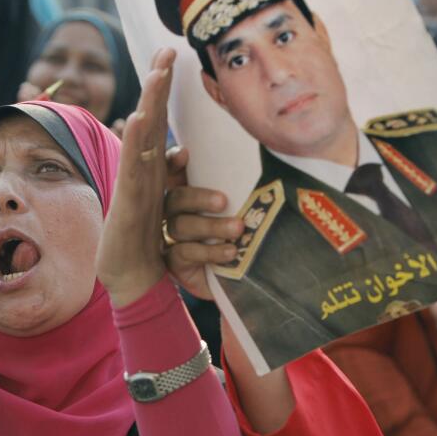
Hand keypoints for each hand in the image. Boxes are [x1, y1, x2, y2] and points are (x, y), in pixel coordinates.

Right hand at [96, 48, 181, 306]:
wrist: (131, 275)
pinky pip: (133, 165)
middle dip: (157, 83)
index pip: (159, 119)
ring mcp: (132, 180)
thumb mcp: (169, 200)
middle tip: (166, 51)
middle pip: (149, 117)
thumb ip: (176, 175)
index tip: (170, 57)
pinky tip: (138, 118)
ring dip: (150, 102)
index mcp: (152, 165)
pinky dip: (136, 141)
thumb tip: (184, 149)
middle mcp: (141, 167)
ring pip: (143, 135)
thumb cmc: (149, 239)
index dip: (163, 89)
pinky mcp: (128, 198)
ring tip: (157, 73)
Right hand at [162, 146, 243, 300]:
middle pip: (176, 198)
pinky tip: (229, 252)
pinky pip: (184, 253)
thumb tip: (266, 165)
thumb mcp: (244, 209)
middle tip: (224, 201)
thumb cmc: (244, 238)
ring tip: (237, 229)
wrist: (245, 281)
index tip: (185, 154)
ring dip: (211, 226)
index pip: (171, 173)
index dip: (172, 163)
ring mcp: (170, 239)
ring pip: (181, 225)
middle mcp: (173, 214)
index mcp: (188, 194)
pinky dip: (208, 251)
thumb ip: (241, 189)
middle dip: (199, 197)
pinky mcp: (174, 263)